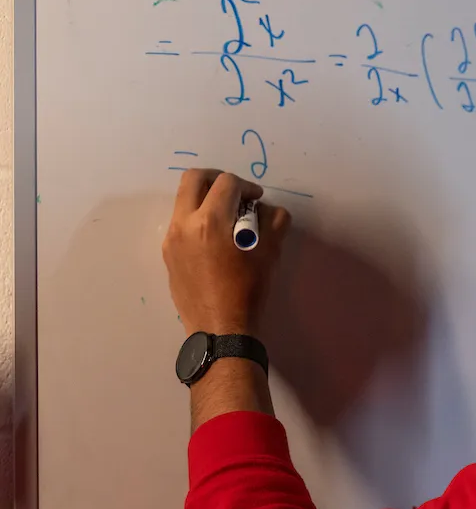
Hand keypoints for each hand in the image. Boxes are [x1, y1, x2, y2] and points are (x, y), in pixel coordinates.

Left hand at [163, 169, 290, 336]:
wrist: (220, 329)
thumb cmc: (248, 290)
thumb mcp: (270, 253)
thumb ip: (274, 221)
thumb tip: (265, 209)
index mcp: (210, 221)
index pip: (227, 183)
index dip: (247, 186)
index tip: (257, 200)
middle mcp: (184, 224)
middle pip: (194, 179)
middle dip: (217, 179)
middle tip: (236, 194)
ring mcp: (171, 239)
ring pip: (183, 200)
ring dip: (206, 199)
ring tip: (227, 219)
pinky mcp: (167, 254)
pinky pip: (180, 223)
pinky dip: (197, 219)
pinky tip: (215, 240)